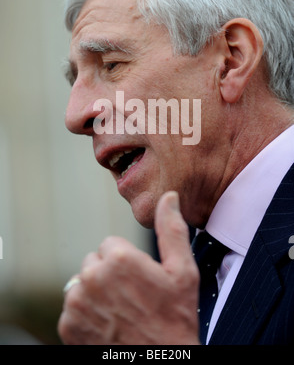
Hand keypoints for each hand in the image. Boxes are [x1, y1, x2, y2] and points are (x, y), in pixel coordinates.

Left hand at [58, 191, 199, 344]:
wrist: (160, 363)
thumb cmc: (174, 319)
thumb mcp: (182, 271)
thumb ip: (171, 229)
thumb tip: (169, 197)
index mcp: (118, 258)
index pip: (110, 244)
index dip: (127, 261)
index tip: (139, 279)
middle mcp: (92, 276)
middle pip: (94, 261)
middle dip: (109, 273)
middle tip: (131, 296)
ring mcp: (77, 303)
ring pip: (83, 283)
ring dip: (96, 292)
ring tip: (119, 311)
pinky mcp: (68, 325)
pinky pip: (73, 307)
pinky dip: (86, 314)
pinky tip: (107, 325)